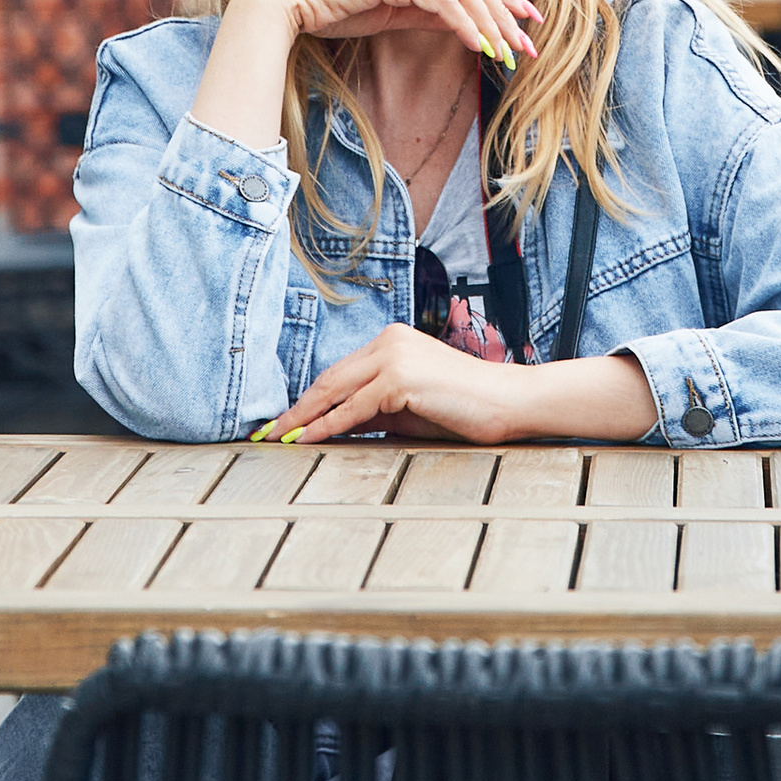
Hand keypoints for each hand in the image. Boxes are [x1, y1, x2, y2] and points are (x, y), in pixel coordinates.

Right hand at [249, 0, 539, 65]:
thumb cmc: (332, 5)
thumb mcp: (390, 10)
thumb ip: (427, 11)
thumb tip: (465, 26)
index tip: (525, 22)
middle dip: (506, 14)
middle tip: (527, 46)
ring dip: (491, 24)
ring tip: (506, 54)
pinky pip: (443, 0)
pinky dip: (466, 24)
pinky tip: (479, 47)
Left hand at [260, 326, 658, 445]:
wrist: (510, 403)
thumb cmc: (465, 409)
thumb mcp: (409, 410)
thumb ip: (372, 411)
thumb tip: (332, 426)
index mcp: (392, 341)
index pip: (339, 373)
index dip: (308, 400)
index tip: (285, 422)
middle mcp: (389, 341)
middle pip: (330, 378)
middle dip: (297, 408)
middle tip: (269, 432)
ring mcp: (395, 356)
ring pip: (335, 390)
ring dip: (303, 418)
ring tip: (279, 438)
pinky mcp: (401, 377)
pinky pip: (353, 407)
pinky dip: (326, 425)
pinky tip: (307, 439)